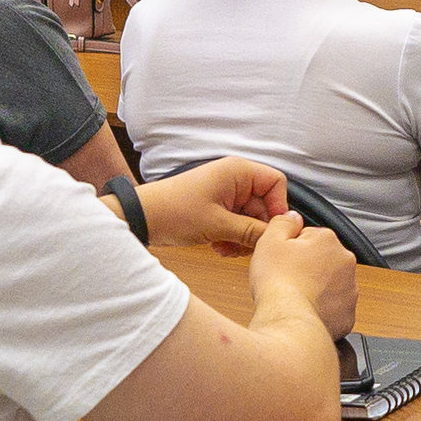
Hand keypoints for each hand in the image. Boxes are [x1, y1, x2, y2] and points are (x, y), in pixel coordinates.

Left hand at [137, 155, 294, 250]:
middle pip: (264, 206)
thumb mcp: (218, 225)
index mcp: (238, 172)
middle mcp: (234, 179)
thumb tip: (277, 236)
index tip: (270, 231)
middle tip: (245, 248)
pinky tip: (218, 247)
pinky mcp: (217, 208)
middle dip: (256, 230)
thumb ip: (252, 231)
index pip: (276, 184)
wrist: (142, 218)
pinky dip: (232, 238)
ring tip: (226, 248)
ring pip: (251, 218)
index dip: (278, 208)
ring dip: (243, 238)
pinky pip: (237, 223)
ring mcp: (226, 194)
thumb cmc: (174, 211)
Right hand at [240, 206, 359, 339]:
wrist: (288, 320)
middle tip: (286, 278)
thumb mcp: (270, 240)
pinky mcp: (347, 315)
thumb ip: (283, 222)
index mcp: (328, 241)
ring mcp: (349, 290)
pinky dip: (321, 310)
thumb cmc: (279, 282)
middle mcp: (345, 263)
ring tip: (295, 296)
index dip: (291, 248)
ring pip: (330, 285)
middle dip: (306, 268)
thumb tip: (292, 217)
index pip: (310, 237)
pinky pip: (333, 309)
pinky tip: (305, 310)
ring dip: (315, 288)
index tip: (282, 260)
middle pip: (322, 260)